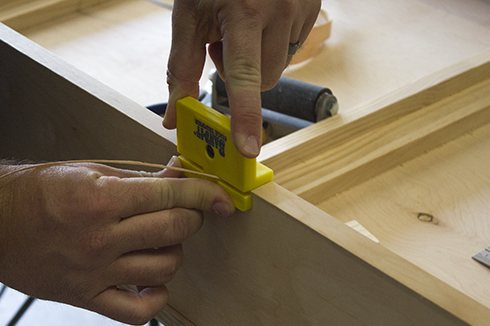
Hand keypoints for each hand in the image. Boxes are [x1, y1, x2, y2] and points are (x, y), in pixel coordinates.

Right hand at [0, 158, 233, 324]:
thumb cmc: (34, 191)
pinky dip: (156, 298)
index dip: (204, 193)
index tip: (222, 196)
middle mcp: (101, 239)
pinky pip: (138, 312)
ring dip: (174, 252)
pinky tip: (152, 280)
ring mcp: (94, 273)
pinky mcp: (85, 298)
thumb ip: (136, 178)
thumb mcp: (86, 171)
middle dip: (193, 218)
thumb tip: (178, 176)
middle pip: (174, 232)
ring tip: (160, 241)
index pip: (170, 196)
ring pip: (164, 269)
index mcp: (100, 200)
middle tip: (187, 212)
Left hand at [162, 0, 320, 157]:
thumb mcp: (189, 15)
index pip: (245, 77)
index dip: (246, 116)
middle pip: (263, 80)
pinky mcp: (314, 8)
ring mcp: (302, 9)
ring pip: (278, 67)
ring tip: (244, 27)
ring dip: (258, 60)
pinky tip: (263, 19)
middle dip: (241, 74)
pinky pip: (292, 47)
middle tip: (224, 42)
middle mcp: (280, 12)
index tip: (248, 147)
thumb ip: (182, 69)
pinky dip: (273, 43)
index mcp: (245, 13)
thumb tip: (174, 117)